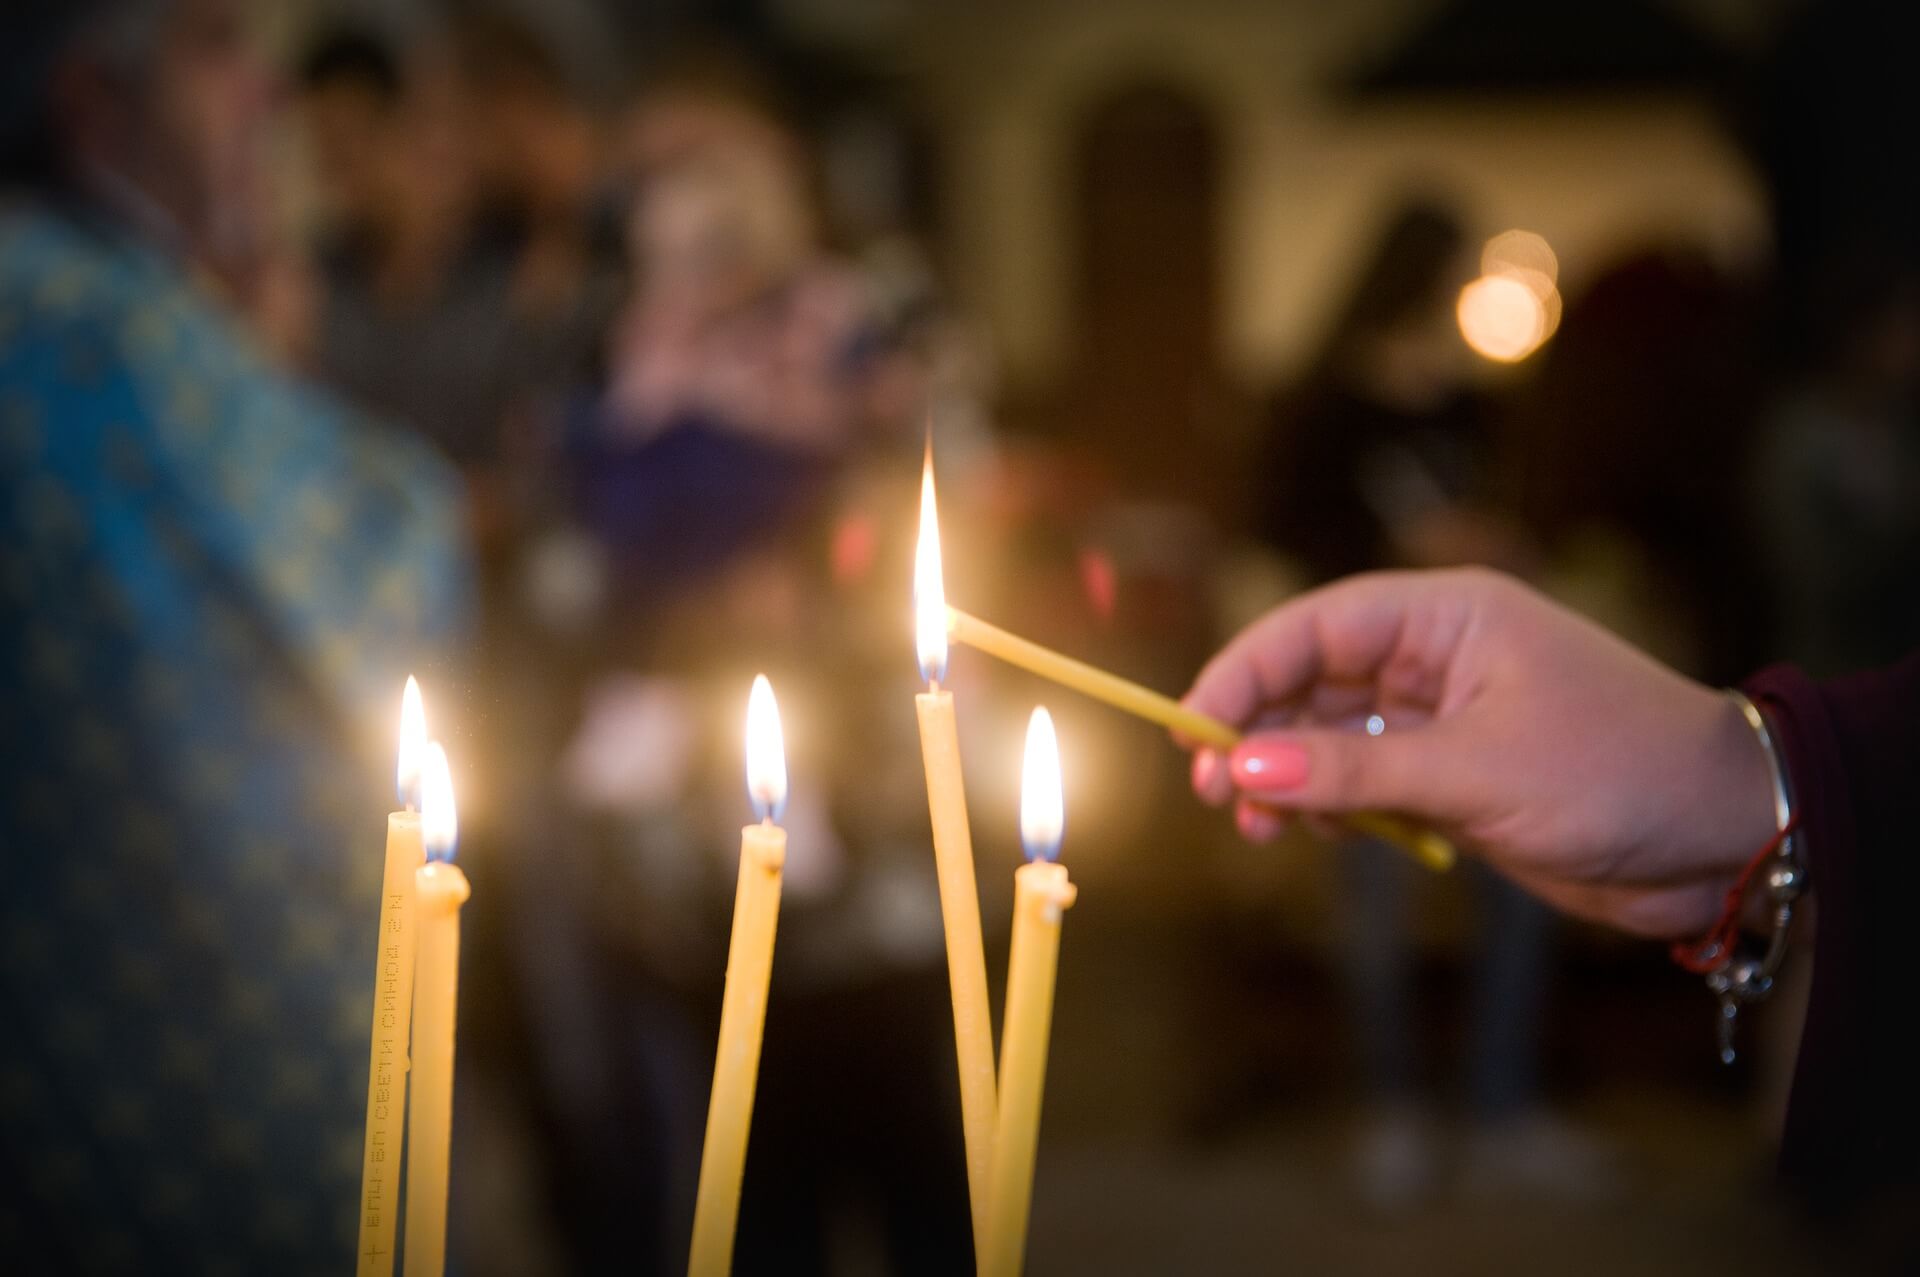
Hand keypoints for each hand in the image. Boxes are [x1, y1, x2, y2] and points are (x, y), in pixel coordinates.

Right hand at [1182, 568, 1777, 937]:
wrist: (1720, 838)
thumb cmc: (1616, 772)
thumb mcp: (1475, 770)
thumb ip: (1352, 770)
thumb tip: (1246, 769)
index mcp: (1448, 615)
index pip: (1315, 627)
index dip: (1244, 672)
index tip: (1193, 731)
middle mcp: (1437, 654)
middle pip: (1310, 677)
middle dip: (1257, 731)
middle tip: (1213, 792)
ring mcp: (1443, 715)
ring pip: (1329, 732)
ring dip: (1285, 775)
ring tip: (1255, 828)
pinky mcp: (1453, 772)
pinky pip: (1362, 778)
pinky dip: (1327, 805)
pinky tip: (1310, 835)